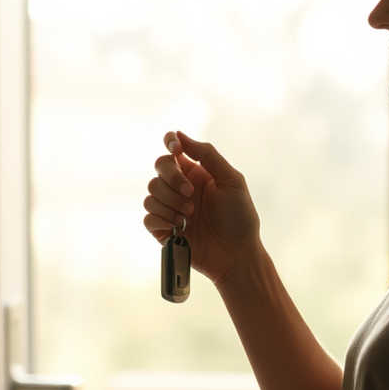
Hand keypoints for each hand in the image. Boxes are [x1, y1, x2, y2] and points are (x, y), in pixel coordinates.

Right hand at [143, 130, 261, 284]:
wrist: (236, 255)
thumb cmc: (240, 218)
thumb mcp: (232, 180)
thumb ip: (207, 154)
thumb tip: (180, 135)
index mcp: (196, 173)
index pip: (173, 150)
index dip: (170, 143)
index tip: (175, 148)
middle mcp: (180, 188)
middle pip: (158, 169)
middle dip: (172, 179)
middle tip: (191, 194)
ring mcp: (171, 209)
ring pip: (151, 193)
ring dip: (170, 203)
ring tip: (190, 217)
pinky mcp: (163, 230)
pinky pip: (148, 217)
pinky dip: (162, 219)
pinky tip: (180, 227)